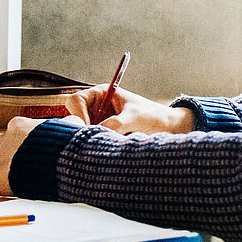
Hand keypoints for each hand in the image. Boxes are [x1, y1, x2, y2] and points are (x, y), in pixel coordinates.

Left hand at [0, 114, 83, 194]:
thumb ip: (68, 122)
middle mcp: (2, 138)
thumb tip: (75, 120)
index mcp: (19, 126)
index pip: (11, 133)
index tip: (26, 153)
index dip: (18, 145)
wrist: (55, 166)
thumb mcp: (71, 127)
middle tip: (13, 166)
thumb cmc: (64, 149)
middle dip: (2, 155)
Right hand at [65, 85, 194, 134]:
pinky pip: (91, 141)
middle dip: (82, 128)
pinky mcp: (103, 135)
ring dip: (91, 138)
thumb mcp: (134, 118)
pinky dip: (96, 145)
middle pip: (73, 116)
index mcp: (101, 93)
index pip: (75, 100)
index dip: (78, 114)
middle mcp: (96, 107)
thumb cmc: (152, 116)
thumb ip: (115, 123)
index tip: (88, 128)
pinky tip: (108, 148)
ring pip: (81, 132)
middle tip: (95, 138)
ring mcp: (98, 121)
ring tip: (108, 143)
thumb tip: (95, 134)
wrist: (168, 128)